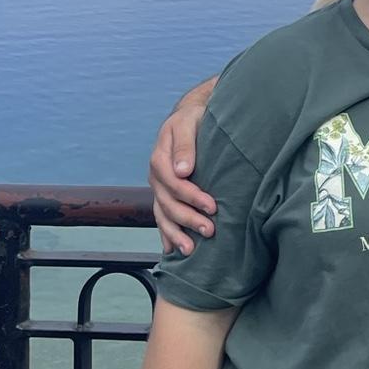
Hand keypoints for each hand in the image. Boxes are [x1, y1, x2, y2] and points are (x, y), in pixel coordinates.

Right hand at [148, 79, 218, 254]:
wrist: (189, 118)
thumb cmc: (193, 119)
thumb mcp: (189, 122)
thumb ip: (184, 144)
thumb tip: (182, 170)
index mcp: (160, 157)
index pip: (174, 182)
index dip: (192, 196)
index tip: (212, 206)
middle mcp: (156, 175)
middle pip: (169, 202)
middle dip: (188, 219)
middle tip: (210, 230)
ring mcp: (159, 187)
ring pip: (163, 214)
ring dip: (176, 233)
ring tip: (190, 250)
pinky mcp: (164, 194)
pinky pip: (161, 216)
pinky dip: (166, 234)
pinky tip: (171, 250)